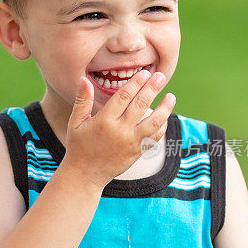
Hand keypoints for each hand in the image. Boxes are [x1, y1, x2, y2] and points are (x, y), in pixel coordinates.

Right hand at [63, 70, 175, 189]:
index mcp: (104, 121)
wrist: (85, 174)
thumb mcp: (76, 122)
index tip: (145, 73)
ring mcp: (131, 143)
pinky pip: (154, 138)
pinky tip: (165, 117)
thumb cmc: (79, 145)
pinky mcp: (137, 153)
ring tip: (171, 96)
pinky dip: (162, 127)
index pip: (123, 97)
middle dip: (152, 89)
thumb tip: (83, 79)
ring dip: (164, 108)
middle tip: (160, 76)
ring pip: (153, 122)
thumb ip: (82, 100)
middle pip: (140, 105)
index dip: (135, 83)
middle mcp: (119, 131)